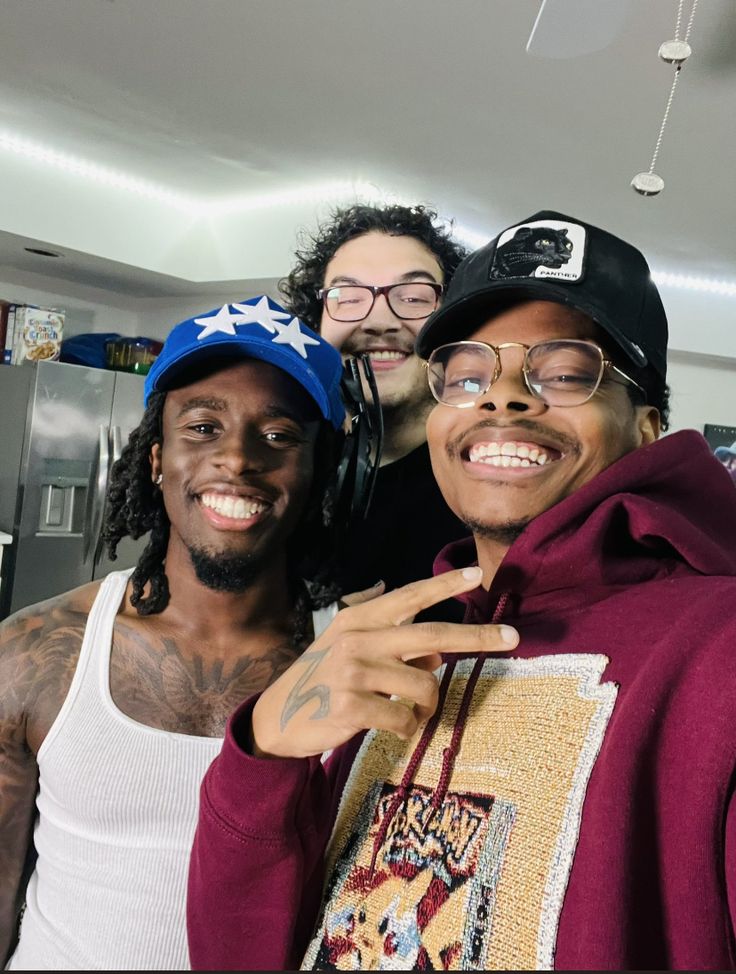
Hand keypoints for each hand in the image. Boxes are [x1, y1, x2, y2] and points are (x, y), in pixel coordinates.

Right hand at [251, 567, 518, 758]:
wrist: (276, 719)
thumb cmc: (323, 682)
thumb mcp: (354, 654)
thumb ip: (395, 648)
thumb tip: (438, 657)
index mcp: (359, 619)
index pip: (408, 597)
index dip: (443, 584)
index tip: (476, 574)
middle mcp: (357, 639)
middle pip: (430, 636)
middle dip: (477, 636)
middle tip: (513, 636)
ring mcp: (351, 671)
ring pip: (423, 685)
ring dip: (428, 705)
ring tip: (411, 712)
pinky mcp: (349, 705)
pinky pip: (404, 719)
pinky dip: (407, 727)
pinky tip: (389, 727)